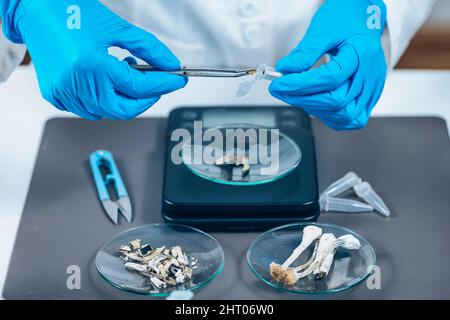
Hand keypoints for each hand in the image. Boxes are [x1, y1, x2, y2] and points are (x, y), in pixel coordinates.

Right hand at [5, 0, 186, 118]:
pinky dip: (104, 101)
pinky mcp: (56, 96)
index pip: (139, 86)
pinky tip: (105, 81)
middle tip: (156, 84)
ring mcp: (65, 93)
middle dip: (146, 99)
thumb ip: (148, 48)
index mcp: (93, 65)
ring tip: (124, 72)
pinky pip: (89, 109)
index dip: (163, 84)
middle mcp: (78, 84)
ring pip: (108, 112)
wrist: (36, 10)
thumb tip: (170, 64)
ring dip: (124, 99)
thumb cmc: (70, 12)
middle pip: (125, 109)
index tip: (176, 80)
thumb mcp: (117, 28)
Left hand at [269, 0, 386, 129]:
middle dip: (302, 99)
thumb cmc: (346, 21)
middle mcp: (370, 76)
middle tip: (281, 90)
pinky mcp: (368, 99)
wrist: (364, 20)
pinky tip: (316, 104)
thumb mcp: (323, 29)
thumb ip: (304, 52)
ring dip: (315, 109)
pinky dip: (331, 116)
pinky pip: (352, 119)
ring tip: (297, 96)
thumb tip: (284, 70)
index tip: (279, 84)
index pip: (329, 78)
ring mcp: (371, 90)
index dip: (300, 84)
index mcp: (361, 54)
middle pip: (336, 101)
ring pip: (344, 115)